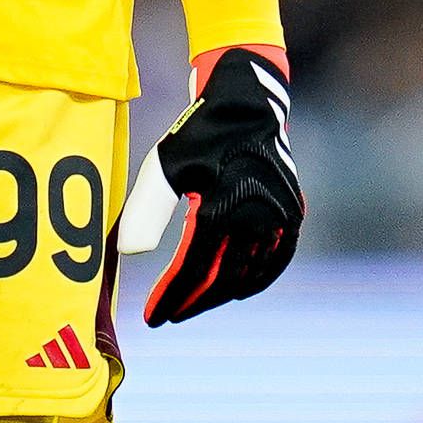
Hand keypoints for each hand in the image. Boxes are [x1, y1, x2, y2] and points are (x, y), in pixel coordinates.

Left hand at [115, 46, 302, 323]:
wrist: (248, 104)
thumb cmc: (200, 134)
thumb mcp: (163, 166)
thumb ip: (145, 210)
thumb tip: (129, 253)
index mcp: (221, 207)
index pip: (194, 270)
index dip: (172, 297)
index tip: (153, 317)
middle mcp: (256, 218)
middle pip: (222, 280)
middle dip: (193, 302)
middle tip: (170, 314)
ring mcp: (279, 219)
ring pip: (249, 275)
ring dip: (221, 294)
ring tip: (196, 303)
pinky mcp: (292, 215)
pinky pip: (276, 260)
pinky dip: (257, 280)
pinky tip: (237, 290)